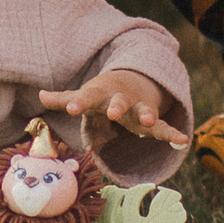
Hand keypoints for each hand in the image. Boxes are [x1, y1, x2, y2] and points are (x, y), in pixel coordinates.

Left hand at [39, 69, 192, 148]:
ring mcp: (137, 108)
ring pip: (143, 111)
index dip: (78, 103)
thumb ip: (63, 98)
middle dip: (117, 106)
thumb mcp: (84, 96)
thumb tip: (40, 96)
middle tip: (113, 113)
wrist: (134, 82)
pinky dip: (173, 134)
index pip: (86, 98)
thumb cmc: (102, 94)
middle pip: (118, 102)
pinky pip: (163, 127)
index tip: (70, 108)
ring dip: (146, 115)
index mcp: (100, 95)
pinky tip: (183, 140)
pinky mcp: (152, 119)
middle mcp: (120, 100)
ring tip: (148, 121)